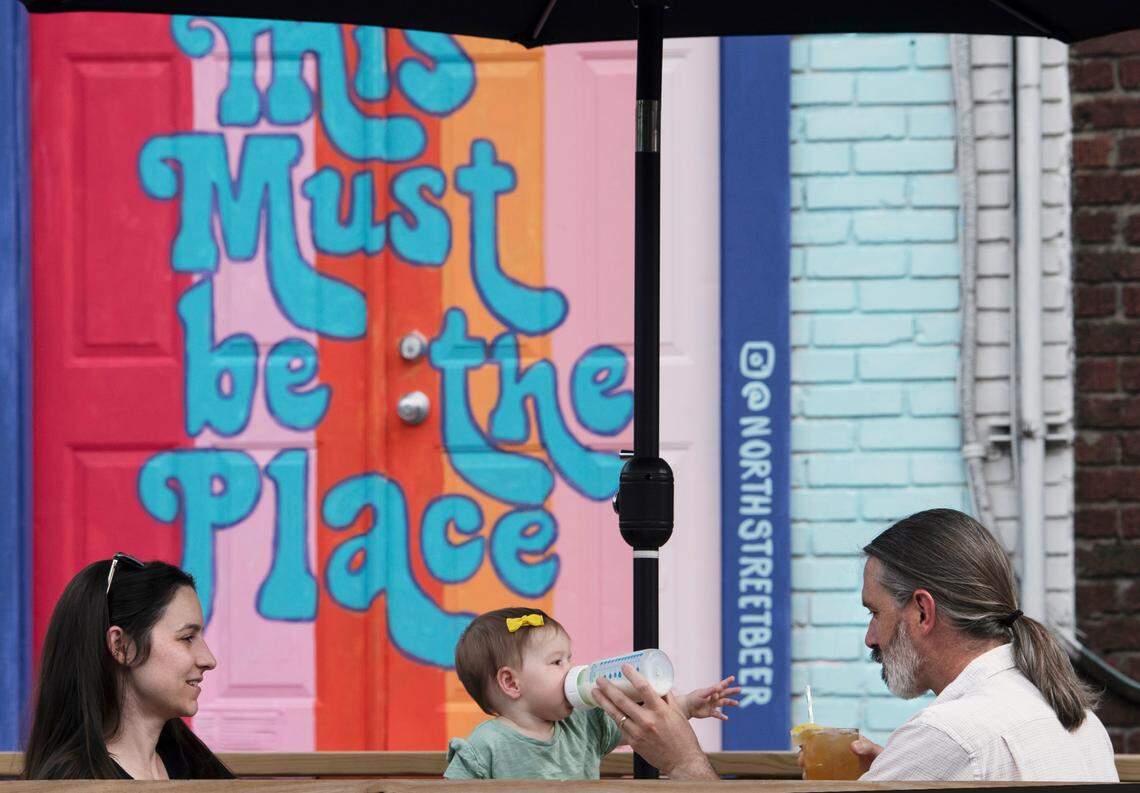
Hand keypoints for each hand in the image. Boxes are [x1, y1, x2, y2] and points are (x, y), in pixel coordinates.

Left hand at [592, 664, 716, 779]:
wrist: (682, 762)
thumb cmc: (683, 736)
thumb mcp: (678, 713)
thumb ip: (666, 697)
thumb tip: (657, 683)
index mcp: (660, 711)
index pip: (643, 688)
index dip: (632, 675)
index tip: (624, 666)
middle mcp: (647, 721)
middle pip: (622, 701)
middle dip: (608, 688)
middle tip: (600, 679)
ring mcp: (638, 733)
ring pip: (616, 714)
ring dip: (603, 702)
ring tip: (595, 692)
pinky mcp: (633, 743)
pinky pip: (620, 727)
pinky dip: (613, 716)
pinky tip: (606, 709)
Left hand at [679, 675, 741, 720]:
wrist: (686, 707)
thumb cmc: (693, 698)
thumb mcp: (701, 693)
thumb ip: (710, 691)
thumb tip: (719, 687)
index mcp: (711, 691)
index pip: (720, 685)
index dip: (727, 682)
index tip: (733, 678)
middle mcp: (713, 697)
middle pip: (724, 693)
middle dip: (732, 691)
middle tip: (740, 689)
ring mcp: (712, 704)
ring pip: (723, 703)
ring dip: (730, 703)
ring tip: (737, 703)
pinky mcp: (710, 712)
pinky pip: (717, 714)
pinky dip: (722, 716)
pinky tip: (726, 718)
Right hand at [796, 736, 880, 778]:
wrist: (888, 774)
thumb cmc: (881, 759)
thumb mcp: (876, 751)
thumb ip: (867, 746)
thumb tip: (854, 746)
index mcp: (843, 742)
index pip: (823, 737)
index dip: (811, 738)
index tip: (804, 744)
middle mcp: (837, 753)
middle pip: (816, 751)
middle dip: (806, 754)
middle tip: (802, 760)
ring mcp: (836, 766)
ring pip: (817, 764)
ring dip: (808, 767)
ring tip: (805, 772)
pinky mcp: (838, 778)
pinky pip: (823, 777)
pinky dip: (815, 778)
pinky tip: (811, 780)